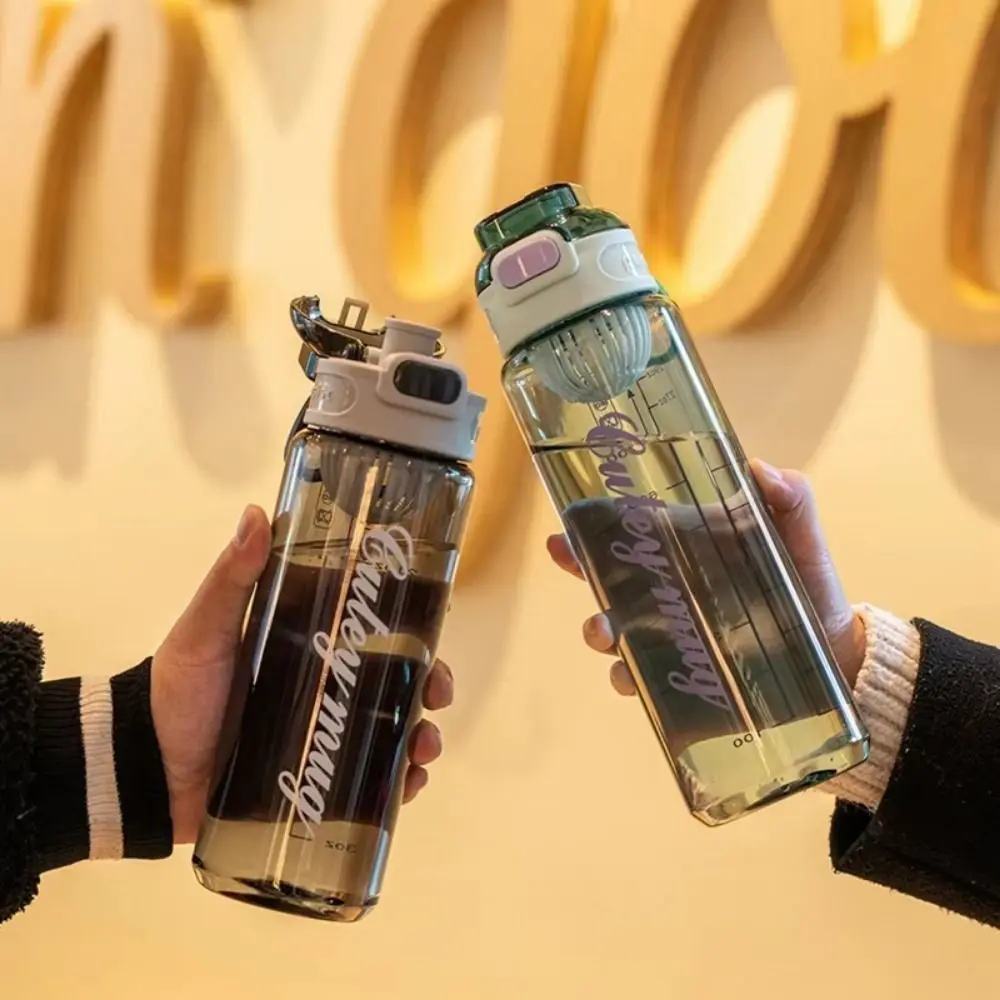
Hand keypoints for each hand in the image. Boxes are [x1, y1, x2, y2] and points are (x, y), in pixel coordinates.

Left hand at [150, 505, 452, 843]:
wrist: (143, 771)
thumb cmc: (177, 690)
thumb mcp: (206, 629)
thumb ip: (232, 578)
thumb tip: (257, 513)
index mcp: (307, 645)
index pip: (375, 629)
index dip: (413, 629)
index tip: (435, 630)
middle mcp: (323, 687)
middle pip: (396, 682)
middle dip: (429, 687)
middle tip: (438, 697)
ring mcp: (322, 736)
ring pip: (392, 733)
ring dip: (421, 738)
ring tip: (424, 751)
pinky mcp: (315, 783)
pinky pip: (369, 785)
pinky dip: (399, 785)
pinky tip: (410, 784)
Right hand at [546, 459, 865, 697]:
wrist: (839, 657)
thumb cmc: (813, 590)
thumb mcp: (802, 542)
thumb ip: (791, 503)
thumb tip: (760, 468)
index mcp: (690, 551)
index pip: (632, 530)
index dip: (595, 523)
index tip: (570, 517)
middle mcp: (670, 593)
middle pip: (608, 577)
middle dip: (578, 566)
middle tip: (563, 557)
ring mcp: (671, 637)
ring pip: (617, 630)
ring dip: (599, 629)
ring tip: (602, 631)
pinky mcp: (682, 680)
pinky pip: (644, 681)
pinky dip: (629, 680)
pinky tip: (631, 678)